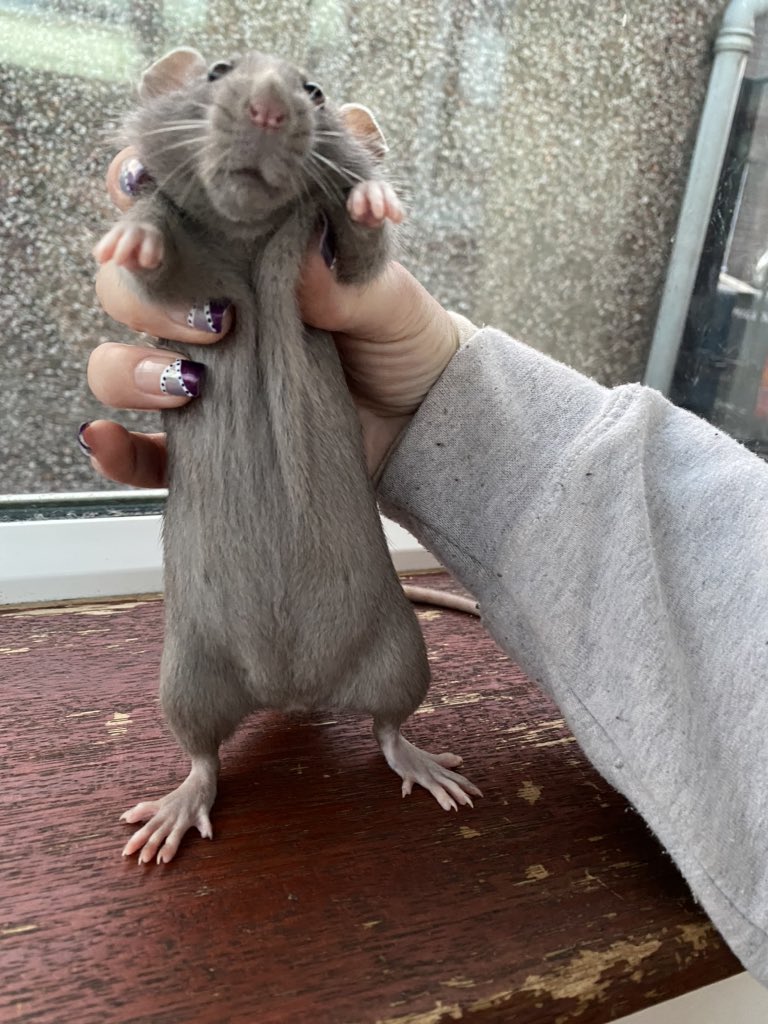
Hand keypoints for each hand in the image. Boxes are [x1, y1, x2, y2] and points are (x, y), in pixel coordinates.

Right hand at [85, 148, 465, 485]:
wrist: (422, 424)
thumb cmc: (402, 342)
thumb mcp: (391, 300)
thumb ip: (351, 274)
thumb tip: (303, 254)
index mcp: (244, 258)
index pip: (167, 213)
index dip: (137, 196)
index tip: (140, 193)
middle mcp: (209, 312)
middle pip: (127, 286)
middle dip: (141, 291)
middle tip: (211, 316)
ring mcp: (201, 380)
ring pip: (116, 361)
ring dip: (128, 368)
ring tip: (192, 383)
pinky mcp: (204, 444)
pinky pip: (139, 451)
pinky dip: (113, 448)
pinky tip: (106, 439)